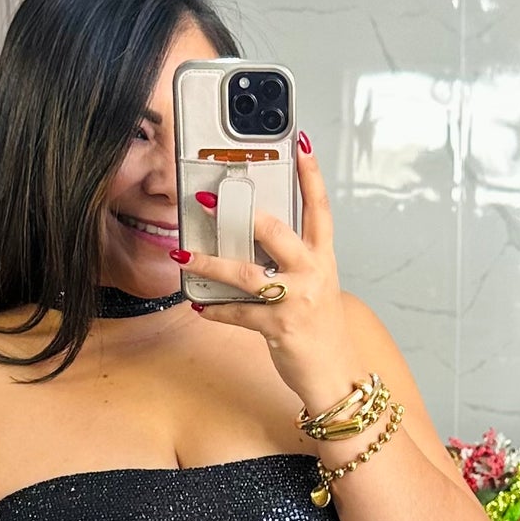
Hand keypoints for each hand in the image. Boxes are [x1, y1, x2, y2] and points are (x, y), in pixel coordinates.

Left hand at [188, 132, 352, 412]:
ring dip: (210, 264)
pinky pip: (238, 314)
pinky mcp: (280, 327)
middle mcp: (313, 273)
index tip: (299, 143)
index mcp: (323, 258)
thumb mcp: (314, 287)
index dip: (311, 174)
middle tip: (207, 199)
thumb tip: (250, 239)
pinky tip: (199, 306)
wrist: (337, 377)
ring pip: (247, 273)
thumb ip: (291, 262)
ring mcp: (297, 300)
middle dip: (242, 215)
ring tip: (182, 254)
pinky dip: (216, 311)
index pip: (319, 208)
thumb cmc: (321, 329)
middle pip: (277, 232)